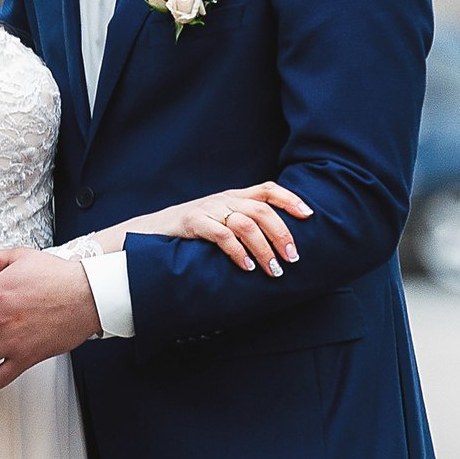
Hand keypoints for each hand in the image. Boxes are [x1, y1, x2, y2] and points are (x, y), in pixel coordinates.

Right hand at [128, 182, 313, 275]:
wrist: (150, 230)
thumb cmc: (191, 231)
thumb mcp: (220, 220)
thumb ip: (243, 223)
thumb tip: (278, 244)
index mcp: (234, 196)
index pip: (268, 189)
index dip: (290, 199)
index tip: (309, 215)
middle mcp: (224, 199)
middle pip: (262, 210)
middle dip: (282, 233)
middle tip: (293, 257)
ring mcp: (208, 209)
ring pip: (246, 224)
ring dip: (264, 249)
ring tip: (274, 269)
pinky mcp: (193, 223)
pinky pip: (222, 236)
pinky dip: (238, 252)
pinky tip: (247, 267)